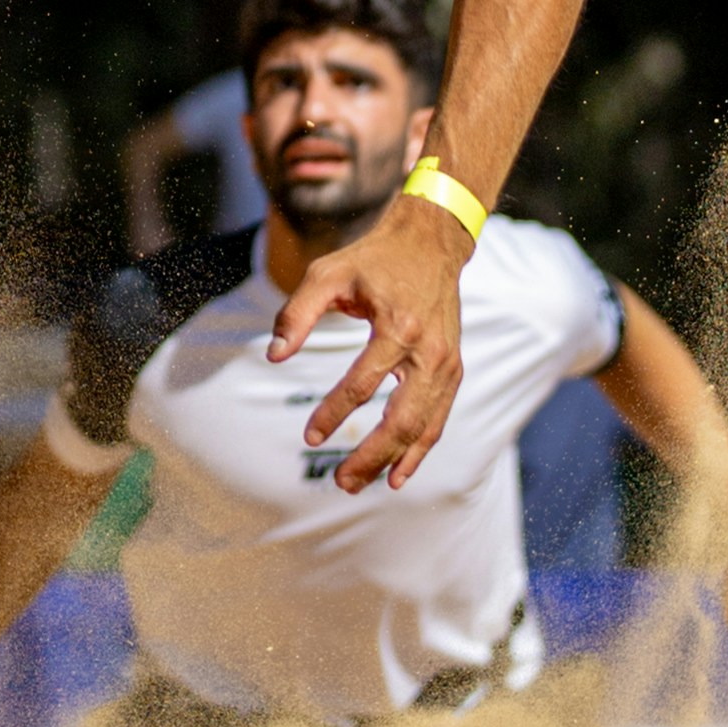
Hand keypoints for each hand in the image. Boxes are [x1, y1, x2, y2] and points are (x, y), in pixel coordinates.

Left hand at [277, 194, 469, 490]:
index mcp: (398, 327)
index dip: (333, 414)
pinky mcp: (453, 369)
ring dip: (393, 460)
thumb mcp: (327, 274)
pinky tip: (398, 475)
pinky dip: (420, 450)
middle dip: (370, 455)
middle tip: (340, 481)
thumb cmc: (373, 259)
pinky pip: (438, 419)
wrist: (430, 243)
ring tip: (361, 483)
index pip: (362, 384)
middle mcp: (429, 351)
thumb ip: (296, 314)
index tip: (310, 437)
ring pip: (422, 427)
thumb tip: (273, 356)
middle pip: (401, 419)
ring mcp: (446, 363)